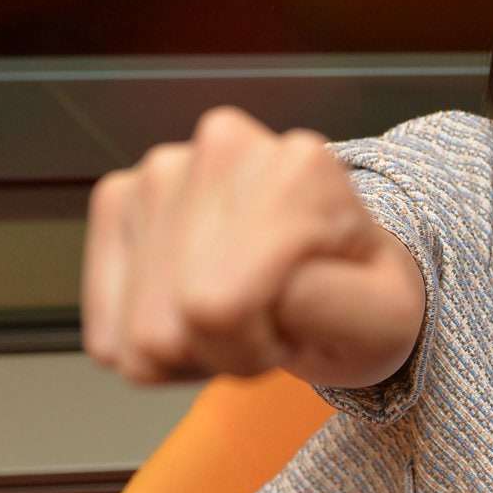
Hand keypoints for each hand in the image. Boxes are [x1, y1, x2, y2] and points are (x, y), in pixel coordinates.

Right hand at [82, 106, 422, 385]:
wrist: (339, 266)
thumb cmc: (361, 295)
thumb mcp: (384, 319)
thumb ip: (333, 307)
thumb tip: (242, 293)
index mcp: (299, 167)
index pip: (221, 309)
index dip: (259, 345)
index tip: (298, 324)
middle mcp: (222, 145)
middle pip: (169, 326)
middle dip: (224, 348)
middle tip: (274, 318)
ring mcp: (161, 168)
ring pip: (136, 333)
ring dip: (192, 346)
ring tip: (245, 310)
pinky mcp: (119, 198)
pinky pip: (108, 332)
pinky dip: (151, 343)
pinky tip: (201, 309)